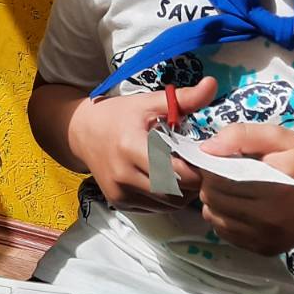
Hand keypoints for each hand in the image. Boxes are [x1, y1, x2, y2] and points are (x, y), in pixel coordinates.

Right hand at [67, 79, 217, 212]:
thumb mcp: (148, 102)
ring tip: (183, 172)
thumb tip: (211, 85)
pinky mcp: (120, 203)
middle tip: (197, 165)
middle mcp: (123, 175)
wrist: (81, 132)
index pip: (176, 172)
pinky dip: (167, 198)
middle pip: (175, 193)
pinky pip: (155, 208)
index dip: (196, 168)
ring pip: (168, 205)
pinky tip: (166, 180)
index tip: (202, 156)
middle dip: (193, 183)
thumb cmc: (117, 115)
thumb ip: (182, 98)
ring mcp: (120, 193)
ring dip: (183, 193)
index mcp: (130, 147)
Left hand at [196, 125, 293, 254]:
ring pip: (214, 218)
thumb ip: (243, 137)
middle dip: (211, 182)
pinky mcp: (266, 249)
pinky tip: (241, 206)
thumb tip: (206, 148)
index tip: (219, 157)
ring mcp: (266, 237)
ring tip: (234, 189)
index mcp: (273, 184)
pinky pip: (227, 234)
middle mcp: (268, 217)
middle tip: (226, 171)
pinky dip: (225, 219)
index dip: (210, 165)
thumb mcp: (284, 138)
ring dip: (216, 201)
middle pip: (212, 198)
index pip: (217, 177)